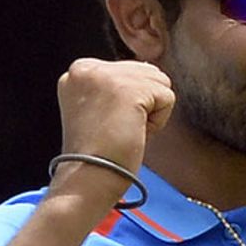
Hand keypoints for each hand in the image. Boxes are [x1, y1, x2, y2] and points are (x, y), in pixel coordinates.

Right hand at [52, 58, 175, 195]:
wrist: (88, 178)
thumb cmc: (98, 155)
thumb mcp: (99, 107)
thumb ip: (117, 86)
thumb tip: (153, 72)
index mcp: (78, 70)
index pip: (129, 70)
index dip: (129, 102)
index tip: (106, 124)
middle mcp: (88, 67)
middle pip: (147, 71)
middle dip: (142, 104)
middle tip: (117, 129)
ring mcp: (108, 75)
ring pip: (160, 82)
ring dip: (150, 112)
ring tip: (124, 130)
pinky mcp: (129, 89)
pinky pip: (167, 98)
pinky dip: (158, 122)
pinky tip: (133, 133)